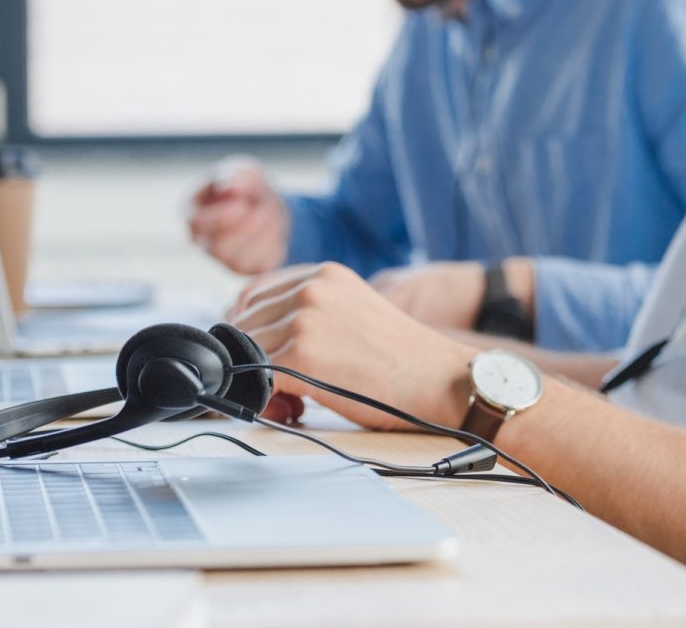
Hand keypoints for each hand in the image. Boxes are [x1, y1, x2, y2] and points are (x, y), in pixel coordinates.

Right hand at [186, 156, 289, 274]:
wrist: (266, 202)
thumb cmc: (246, 185)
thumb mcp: (243, 171)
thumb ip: (235, 177)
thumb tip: (231, 188)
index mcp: (191, 211)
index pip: (196, 223)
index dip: (219, 217)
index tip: (242, 206)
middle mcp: (202, 239)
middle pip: (217, 248)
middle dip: (246, 229)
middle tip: (264, 210)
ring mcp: (221, 258)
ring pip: (238, 261)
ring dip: (262, 237)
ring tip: (271, 215)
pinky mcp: (244, 269)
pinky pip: (258, 267)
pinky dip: (273, 247)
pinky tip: (275, 229)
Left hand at [228, 262, 471, 430]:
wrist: (440, 380)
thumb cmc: (402, 359)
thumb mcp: (353, 315)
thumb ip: (311, 316)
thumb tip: (257, 344)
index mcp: (324, 275)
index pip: (254, 298)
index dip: (253, 335)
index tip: (262, 360)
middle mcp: (311, 288)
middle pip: (245, 327)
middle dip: (253, 362)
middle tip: (283, 391)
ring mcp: (304, 319)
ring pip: (247, 355)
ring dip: (259, 383)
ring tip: (295, 403)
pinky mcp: (301, 355)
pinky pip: (256, 380)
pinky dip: (266, 401)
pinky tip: (295, 410)